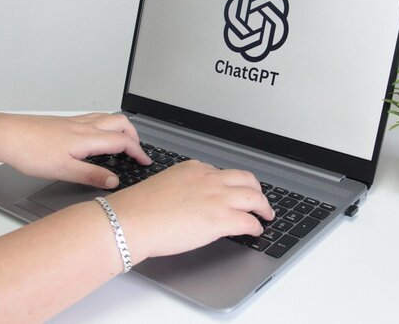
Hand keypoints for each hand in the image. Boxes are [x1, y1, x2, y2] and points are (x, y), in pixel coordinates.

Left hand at [0, 113, 150, 188]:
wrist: (5, 135)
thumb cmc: (29, 151)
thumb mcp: (63, 170)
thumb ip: (91, 175)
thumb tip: (114, 181)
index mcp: (87, 138)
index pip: (123, 141)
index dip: (138, 152)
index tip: (145, 162)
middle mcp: (84, 126)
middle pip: (120, 123)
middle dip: (134, 136)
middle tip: (137, 152)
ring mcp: (74, 122)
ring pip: (107, 118)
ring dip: (121, 129)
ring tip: (123, 143)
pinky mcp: (65, 123)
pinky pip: (94, 119)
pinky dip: (105, 126)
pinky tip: (96, 138)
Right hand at [106, 160, 274, 261]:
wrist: (132, 220)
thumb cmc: (139, 208)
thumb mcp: (164, 185)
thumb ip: (183, 188)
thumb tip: (190, 202)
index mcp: (194, 169)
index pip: (222, 173)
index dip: (232, 185)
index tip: (234, 192)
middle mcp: (210, 179)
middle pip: (246, 179)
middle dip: (256, 190)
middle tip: (259, 200)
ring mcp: (217, 198)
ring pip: (254, 198)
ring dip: (263, 207)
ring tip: (266, 215)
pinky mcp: (221, 219)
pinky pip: (249, 221)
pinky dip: (256, 226)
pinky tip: (256, 231)